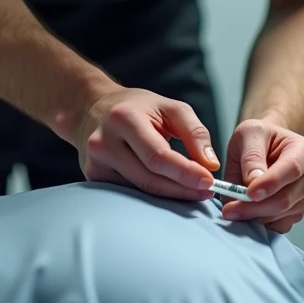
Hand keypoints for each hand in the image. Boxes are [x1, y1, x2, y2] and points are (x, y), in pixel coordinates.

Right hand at [74, 87, 220, 200]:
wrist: (95, 107)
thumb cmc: (138, 107)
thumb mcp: (170, 108)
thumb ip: (194, 132)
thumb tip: (210, 164)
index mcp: (124, 118)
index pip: (158, 155)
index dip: (185, 172)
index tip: (209, 181)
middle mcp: (104, 141)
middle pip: (149, 177)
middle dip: (182, 188)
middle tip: (207, 191)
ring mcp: (95, 162)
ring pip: (140, 190)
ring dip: (170, 194)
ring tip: (193, 190)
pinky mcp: (93, 176)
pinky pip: (129, 192)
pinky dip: (152, 195)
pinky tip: (169, 189)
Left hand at [222, 119, 303, 232]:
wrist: (267, 145)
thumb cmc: (259, 136)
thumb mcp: (250, 133)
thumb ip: (251, 156)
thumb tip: (252, 183)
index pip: (292, 169)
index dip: (270, 184)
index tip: (249, 193)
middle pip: (285, 199)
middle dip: (254, 207)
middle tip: (229, 209)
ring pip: (280, 216)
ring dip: (253, 216)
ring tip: (233, 208)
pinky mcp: (297, 213)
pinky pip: (279, 226)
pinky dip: (260, 224)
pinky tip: (246, 212)